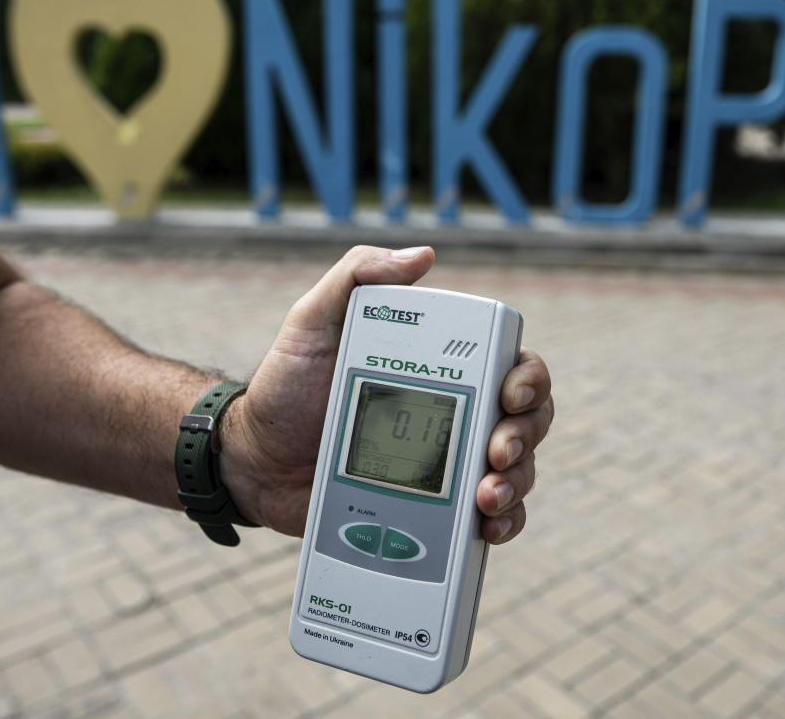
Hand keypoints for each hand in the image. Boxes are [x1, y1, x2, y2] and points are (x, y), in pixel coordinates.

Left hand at [219, 245, 552, 543]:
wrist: (254, 462)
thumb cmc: (285, 385)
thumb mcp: (313, 322)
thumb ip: (356, 277)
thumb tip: (422, 257)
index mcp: (442, 366)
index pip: (511, 363)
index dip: (529, 378)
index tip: (509, 394)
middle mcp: (457, 411)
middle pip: (528, 419)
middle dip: (525, 435)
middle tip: (494, 452)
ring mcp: (449, 464)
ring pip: (517, 471)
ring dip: (515, 483)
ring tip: (485, 496)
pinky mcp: (436, 511)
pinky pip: (489, 519)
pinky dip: (502, 524)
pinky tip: (487, 527)